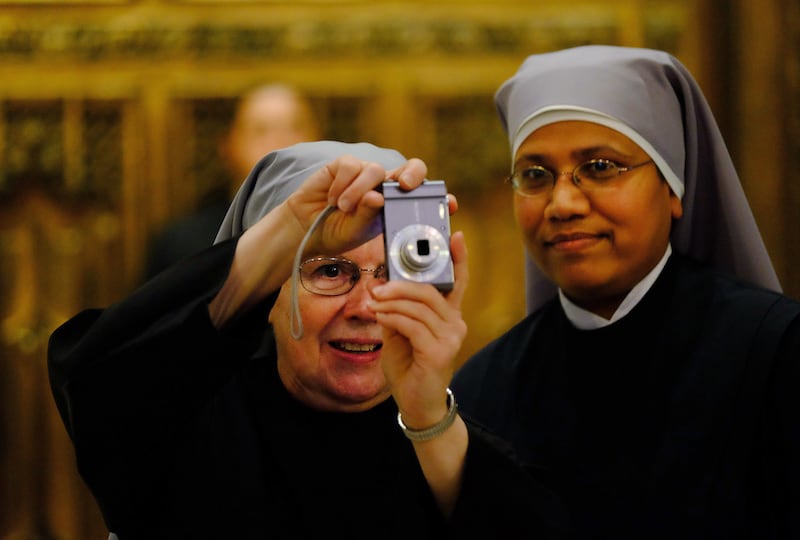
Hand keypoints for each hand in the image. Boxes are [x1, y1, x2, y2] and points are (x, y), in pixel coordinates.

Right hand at [284, 156, 428, 256]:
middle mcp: (386, 186)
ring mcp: (366, 173)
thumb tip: (378, 197)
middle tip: (404, 186)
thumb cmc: (338, 232)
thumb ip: (369, 216)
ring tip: (344, 209)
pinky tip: (333, 199)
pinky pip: (350, 166)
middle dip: (413, 175)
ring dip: (359, 191)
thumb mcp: (357, 231)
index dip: (441, 198)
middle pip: (412, 169)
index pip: (424, 196)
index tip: (451, 205)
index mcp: (397, 205)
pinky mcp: (344, 165)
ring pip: (374, 170)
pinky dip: (342, 184)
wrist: (306, 228)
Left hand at [368, 231, 468, 428]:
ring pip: (419, 306)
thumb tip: (378, 285)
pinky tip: (380, 316)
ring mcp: (451, 337)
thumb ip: (394, 309)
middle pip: (430, 290)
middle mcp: (456, 323)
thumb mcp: (398, 332)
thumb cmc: (409, 366)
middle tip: (377, 285)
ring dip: (392, 301)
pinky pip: (413, 325)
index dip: (458, 258)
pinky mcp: (440, 351)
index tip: (455, 235)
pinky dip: (393, 317)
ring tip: (373, 302)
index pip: (457, 281)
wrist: (417, 404)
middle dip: (400, 284)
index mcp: (449, 315)